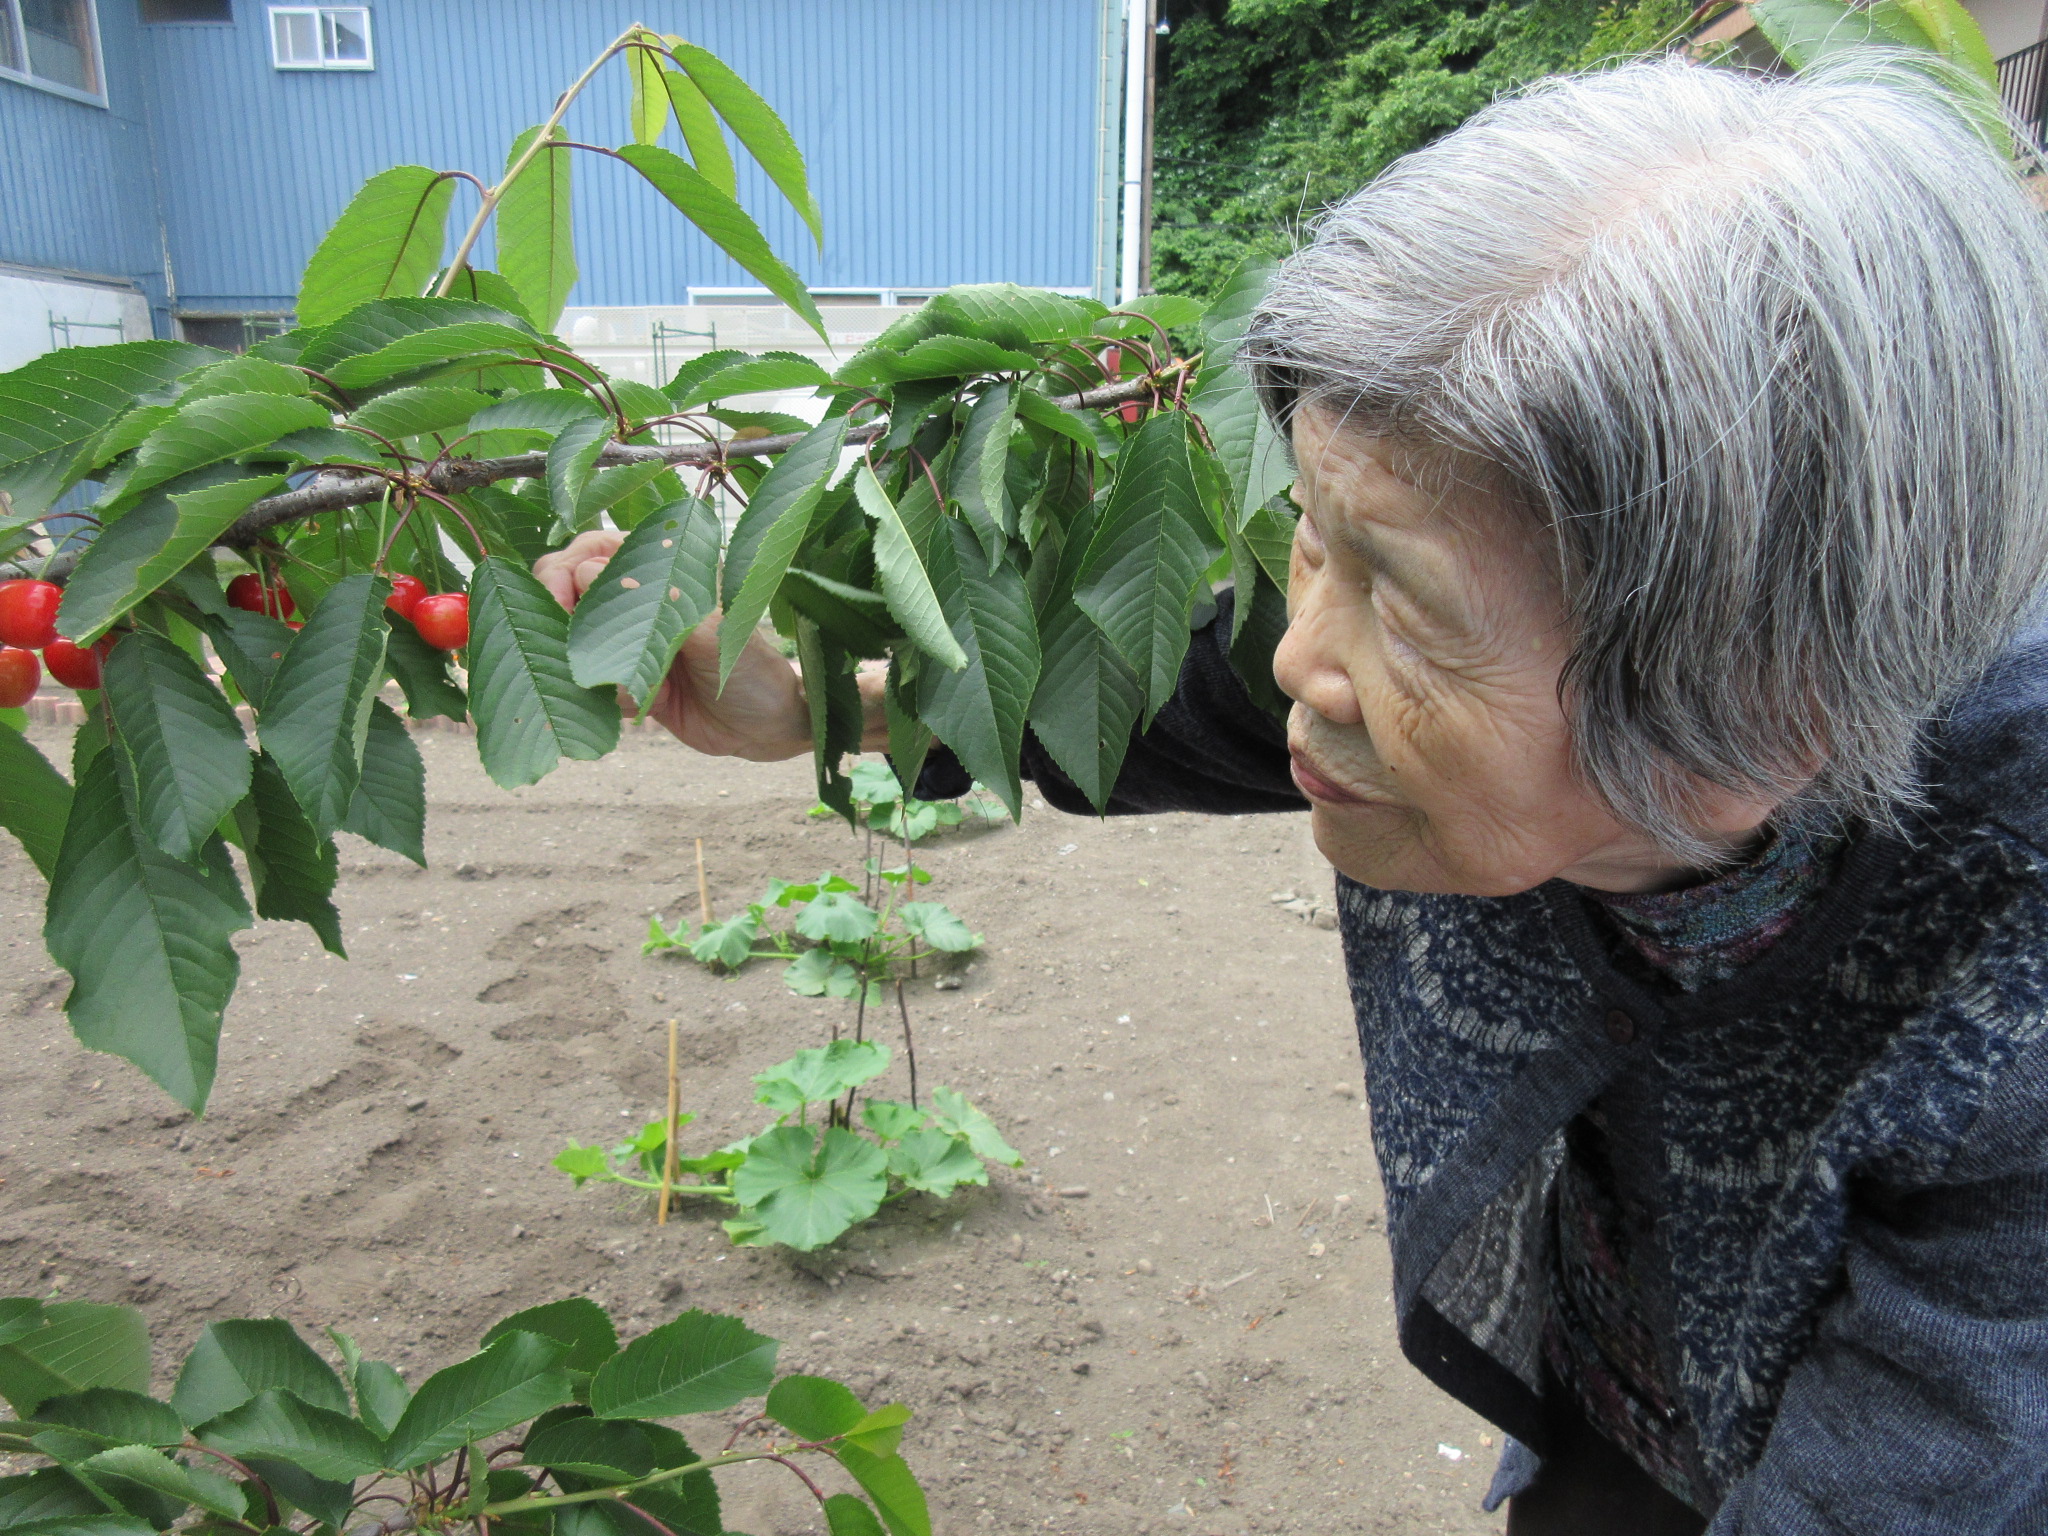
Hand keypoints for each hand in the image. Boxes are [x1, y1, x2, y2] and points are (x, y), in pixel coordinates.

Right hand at [533, 531, 810, 761]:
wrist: (768, 728)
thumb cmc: (752, 667)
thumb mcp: (707, 630)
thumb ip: (650, 601)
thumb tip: (585, 572)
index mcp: (663, 567)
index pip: (592, 548)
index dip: (564, 569)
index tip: (558, 602)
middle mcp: (640, 597)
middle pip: (569, 587)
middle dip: (563, 616)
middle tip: (568, 648)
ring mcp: (630, 638)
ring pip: (573, 637)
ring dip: (584, 659)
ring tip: (619, 681)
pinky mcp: (626, 677)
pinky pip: (591, 679)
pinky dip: (602, 692)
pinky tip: (639, 702)